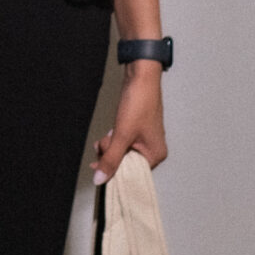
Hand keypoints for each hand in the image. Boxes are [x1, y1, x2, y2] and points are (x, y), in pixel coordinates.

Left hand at [91, 61, 166, 184]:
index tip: (99, 166)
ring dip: (109, 146)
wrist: (140, 76)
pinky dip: (112, 139)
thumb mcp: (122, 134)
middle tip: (101, 146)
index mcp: (155, 155)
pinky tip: (106, 136)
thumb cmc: (139, 102)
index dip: (114, 170)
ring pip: (121, 152)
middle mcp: (152, 149)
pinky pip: (122, 142)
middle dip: (110, 155)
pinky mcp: (136, 130)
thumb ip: (110, 158)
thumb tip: (100, 178)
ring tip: (103, 138)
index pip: (132, 174)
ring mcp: (144, 139)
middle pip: (125, 163)